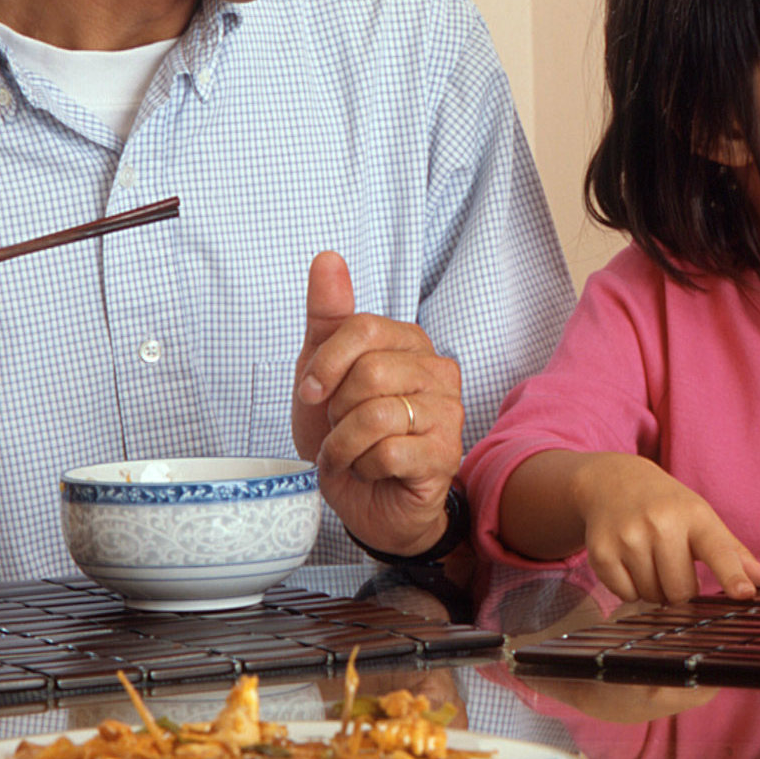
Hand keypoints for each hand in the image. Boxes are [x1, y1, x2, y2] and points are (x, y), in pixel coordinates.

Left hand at [293, 252, 465, 558]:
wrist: (364, 500)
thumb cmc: (348, 433)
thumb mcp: (323, 371)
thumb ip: (328, 315)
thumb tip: (327, 258)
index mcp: (411, 343)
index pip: (363, 328)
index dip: (325, 363)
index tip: (312, 392)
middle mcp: (439, 372)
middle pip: (370, 372)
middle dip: (336, 410)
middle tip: (339, 428)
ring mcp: (447, 415)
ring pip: (376, 415)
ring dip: (343, 443)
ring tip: (348, 453)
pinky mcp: (445, 456)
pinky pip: (387, 453)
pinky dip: (361, 467)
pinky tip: (367, 470)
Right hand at [565, 455, 759, 603]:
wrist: (610, 481)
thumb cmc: (665, 504)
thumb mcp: (702, 519)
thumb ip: (734, 554)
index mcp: (694, 516)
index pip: (718, 551)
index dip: (732, 576)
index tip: (744, 594)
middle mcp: (661, 524)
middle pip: (681, 590)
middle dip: (679, 589)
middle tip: (672, 565)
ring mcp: (628, 538)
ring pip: (652, 595)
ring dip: (654, 589)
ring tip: (649, 560)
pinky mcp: (601, 552)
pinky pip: (625, 595)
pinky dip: (629, 588)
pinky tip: (629, 562)